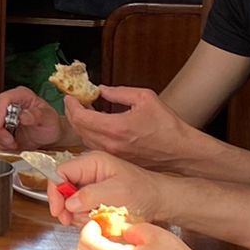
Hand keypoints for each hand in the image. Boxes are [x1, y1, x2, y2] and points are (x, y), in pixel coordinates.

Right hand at [0, 86, 65, 150]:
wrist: (47, 136)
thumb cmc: (50, 124)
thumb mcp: (48, 120)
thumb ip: (37, 116)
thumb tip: (23, 116)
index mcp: (21, 95)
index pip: (4, 98)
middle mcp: (9, 102)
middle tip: (9, 140)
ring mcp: (1, 113)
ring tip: (12, 144)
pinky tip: (8, 145)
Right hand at [44, 152, 168, 228]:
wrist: (160, 201)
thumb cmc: (144, 193)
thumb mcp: (117, 193)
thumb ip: (90, 195)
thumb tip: (68, 203)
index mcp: (92, 162)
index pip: (60, 172)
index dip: (56, 191)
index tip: (59, 210)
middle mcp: (88, 171)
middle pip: (63, 188)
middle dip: (67, 207)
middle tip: (73, 220)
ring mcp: (91, 184)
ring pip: (70, 201)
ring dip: (78, 214)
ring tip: (94, 219)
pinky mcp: (95, 196)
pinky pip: (80, 208)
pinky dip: (85, 217)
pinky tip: (97, 220)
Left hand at [65, 85, 205, 171]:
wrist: (180, 151)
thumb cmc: (166, 125)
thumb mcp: (145, 98)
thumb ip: (119, 92)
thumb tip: (102, 90)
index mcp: (115, 127)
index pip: (81, 117)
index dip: (71, 105)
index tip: (70, 96)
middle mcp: (110, 144)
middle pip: (79, 129)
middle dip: (72, 113)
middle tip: (73, 102)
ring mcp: (113, 154)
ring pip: (84, 139)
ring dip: (80, 125)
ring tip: (83, 111)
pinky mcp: (117, 160)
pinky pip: (94, 147)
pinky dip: (89, 134)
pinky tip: (95, 125)